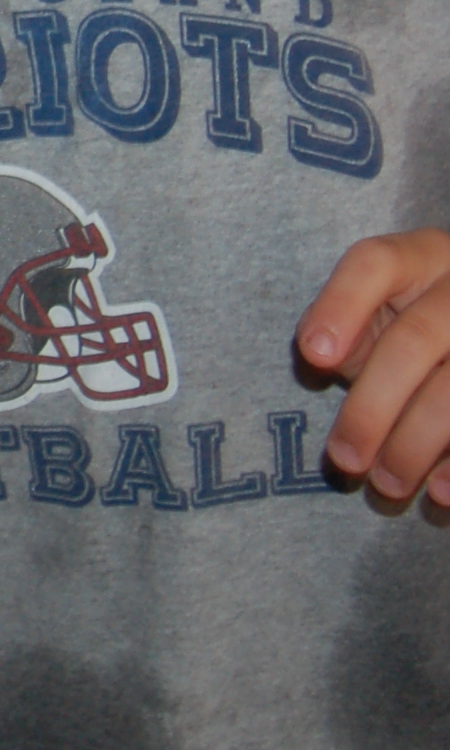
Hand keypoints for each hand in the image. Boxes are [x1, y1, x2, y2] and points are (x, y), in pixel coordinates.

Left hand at [297, 229, 449, 503]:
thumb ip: (344, 332)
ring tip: (387, 485)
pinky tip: (443, 493)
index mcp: (417, 256)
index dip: (341, 306)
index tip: (312, 356)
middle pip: (415, 339)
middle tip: (344, 459)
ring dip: (419, 443)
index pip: (375, 263)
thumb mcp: (373, 319)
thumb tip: (317, 358)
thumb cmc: (405, 330)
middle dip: (373, 406)